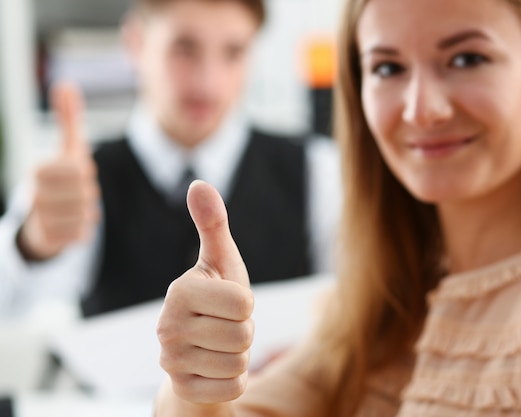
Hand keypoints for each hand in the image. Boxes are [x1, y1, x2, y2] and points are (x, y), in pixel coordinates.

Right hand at [17, 82, 100, 259]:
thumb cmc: (59, 178)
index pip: (80, 170)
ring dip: (86, 211)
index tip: (77, 173)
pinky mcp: (48, 241)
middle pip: (86, 193)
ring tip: (73, 207)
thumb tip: (65, 84)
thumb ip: (68, 118)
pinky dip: (83, 229)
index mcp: (39, 170)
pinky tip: (71, 223)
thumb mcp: (66, 148)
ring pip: (85, 214)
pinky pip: (82, 234)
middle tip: (76, 192)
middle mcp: (35, 195)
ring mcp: (40, 219)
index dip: (85, 172)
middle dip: (87, 192)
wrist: (41, 221)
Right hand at [157, 181, 252, 409]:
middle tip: (226, 325)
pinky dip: (233, 379)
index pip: (243, 302)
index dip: (246, 303)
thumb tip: (199, 182)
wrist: (201, 348)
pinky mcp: (181, 389)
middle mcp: (167, 327)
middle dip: (245, 330)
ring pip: (239, 363)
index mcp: (179, 290)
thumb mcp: (221, 260)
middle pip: (243, 335)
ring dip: (239, 354)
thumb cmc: (218, 296)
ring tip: (220, 344)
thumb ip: (213, 223)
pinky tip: (215, 367)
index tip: (229, 302)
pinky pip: (232, 388)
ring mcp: (171, 362)